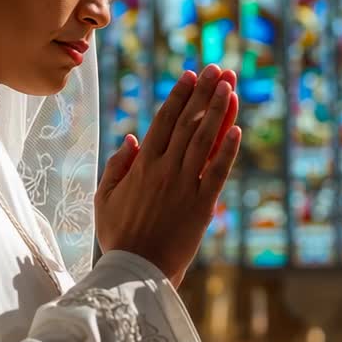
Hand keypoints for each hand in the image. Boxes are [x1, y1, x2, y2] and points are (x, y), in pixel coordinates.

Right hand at [95, 65, 242, 286]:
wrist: (136, 271)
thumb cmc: (118, 236)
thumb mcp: (104, 198)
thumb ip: (117, 165)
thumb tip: (132, 137)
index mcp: (142, 165)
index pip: (163, 120)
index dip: (179, 96)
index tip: (190, 75)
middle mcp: (164, 169)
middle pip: (188, 122)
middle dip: (203, 93)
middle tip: (216, 69)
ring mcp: (184, 186)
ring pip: (204, 140)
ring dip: (218, 111)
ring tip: (230, 87)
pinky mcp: (202, 206)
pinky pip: (217, 172)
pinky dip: (228, 150)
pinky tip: (237, 129)